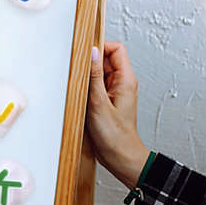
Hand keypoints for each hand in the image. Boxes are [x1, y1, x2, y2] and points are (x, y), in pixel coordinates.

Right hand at [87, 42, 149, 189]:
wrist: (120, 158)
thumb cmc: (115, 136)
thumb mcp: (99, 103)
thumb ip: (94, 76)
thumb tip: (91, 52)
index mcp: (126, 80)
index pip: (116, 49)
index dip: (100, 46)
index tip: (84, 52)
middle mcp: (121, 83)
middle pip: (106, 59)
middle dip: (90, 62)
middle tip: (79, 73)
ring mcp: (114, 91)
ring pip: (99, 72)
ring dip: (87, 76)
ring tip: (81, 90)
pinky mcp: (106, 100)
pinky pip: (95, 85)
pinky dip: (86, 87)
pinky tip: (81, 98)